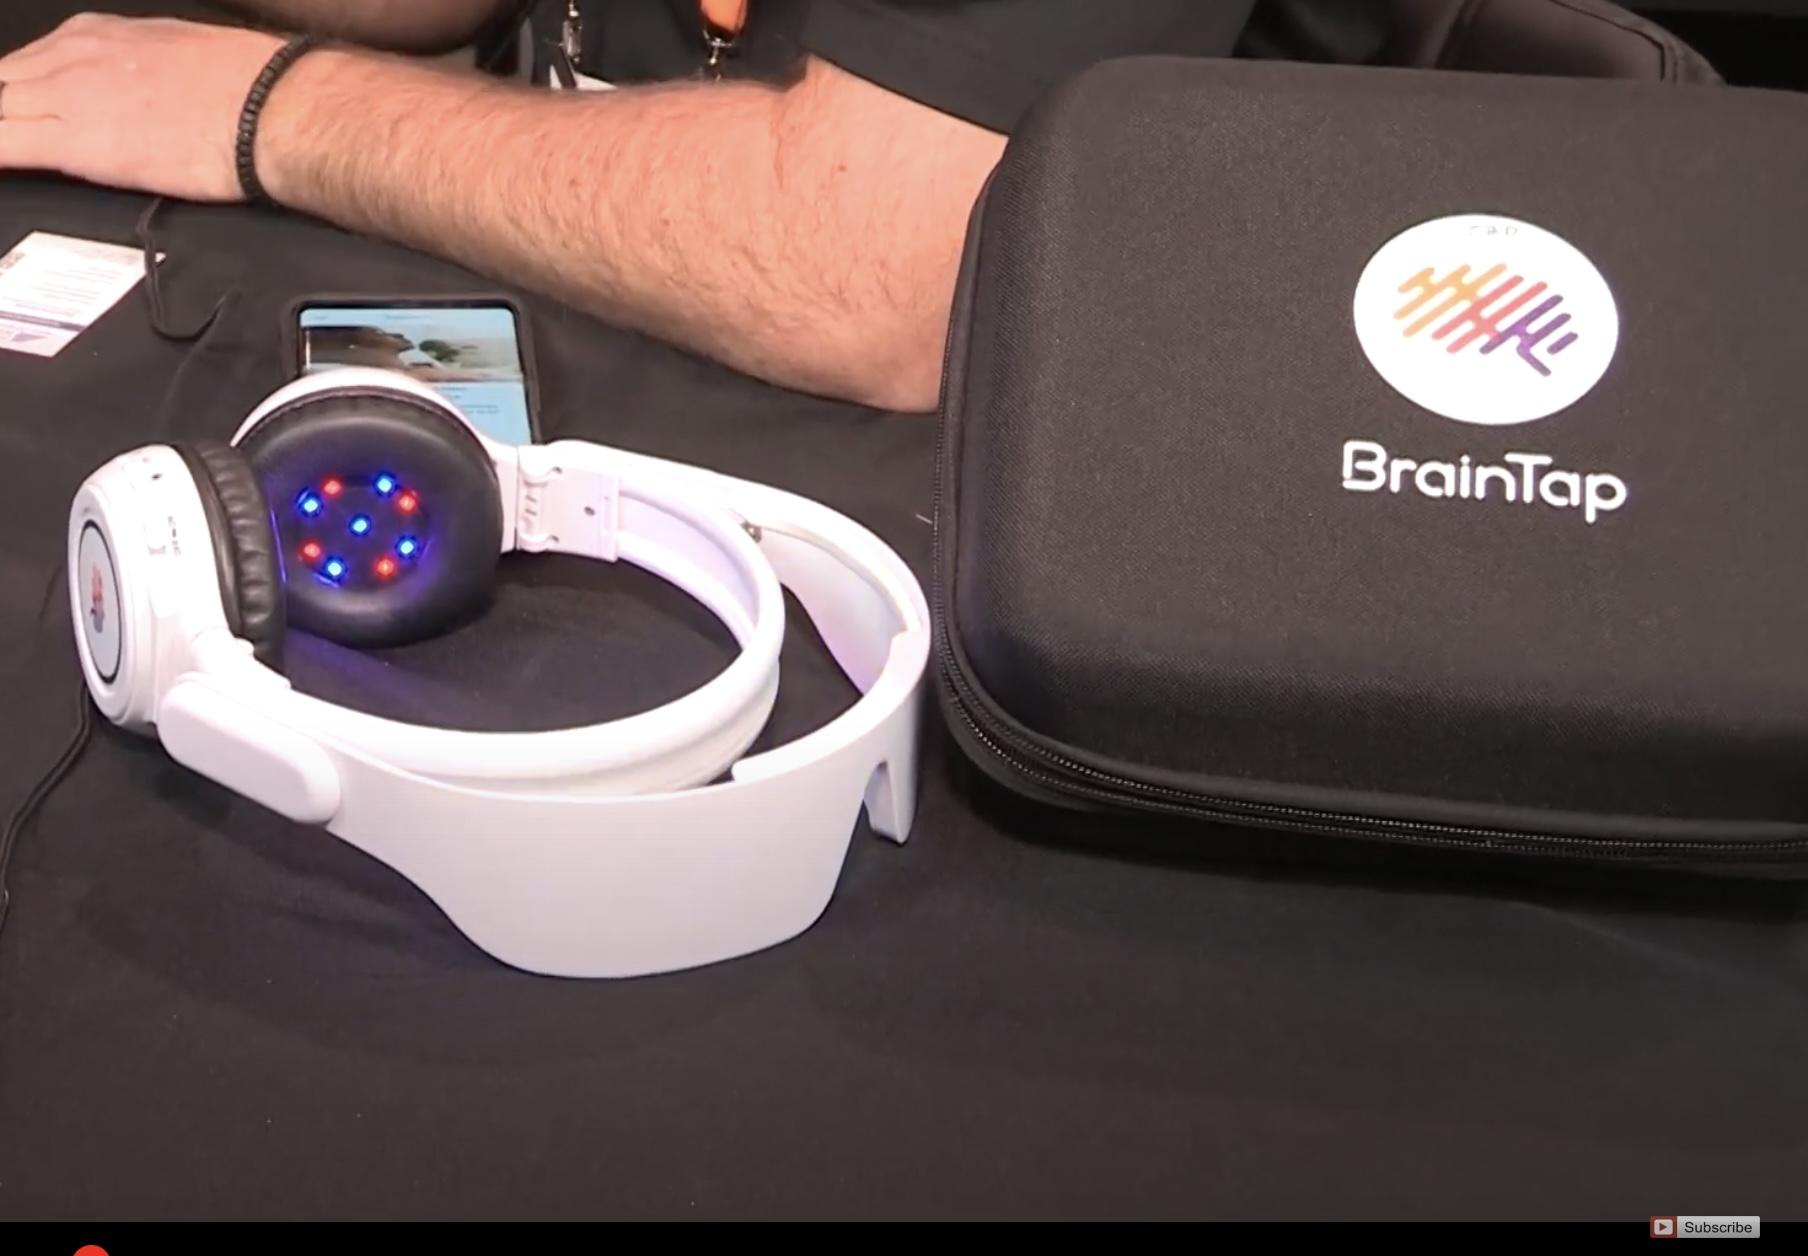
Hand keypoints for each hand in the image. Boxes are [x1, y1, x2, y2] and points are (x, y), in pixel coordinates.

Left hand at [0, 14, 285, 201]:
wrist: (272, 111)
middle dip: (7, 110)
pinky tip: (5, 170)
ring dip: (5, 129)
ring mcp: (66, 96)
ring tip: (17, 154)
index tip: (30, 114)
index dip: (25, 93)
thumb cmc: (253, 85)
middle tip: (20, 136)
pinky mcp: (72, 144)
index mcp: (99, 34)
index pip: (33, 63)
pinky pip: (3, 145)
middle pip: (4, 83)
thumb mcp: (186, 52)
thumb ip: (147, 68)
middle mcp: (73, 56)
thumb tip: (148, 89)